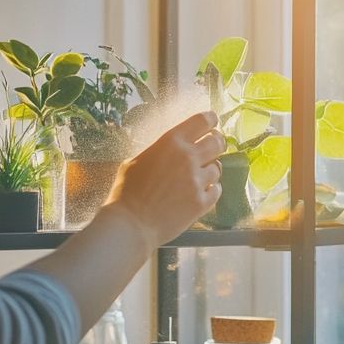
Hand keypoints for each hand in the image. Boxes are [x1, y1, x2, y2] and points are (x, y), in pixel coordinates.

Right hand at [103, 111, 225, 246]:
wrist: (131, 224)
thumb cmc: (126, 192)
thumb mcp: (136, 161)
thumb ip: (158, 152)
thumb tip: (168, 151)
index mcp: (171, 142)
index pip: (201, 121)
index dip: (210, 119)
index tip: (212, 122)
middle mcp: (188, 158)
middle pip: (217, 142)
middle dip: (217, 142)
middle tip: (214, 146)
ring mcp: (197, 181)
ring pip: (217, 168)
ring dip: (210, 170)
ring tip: (199, 176)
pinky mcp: (202, 202)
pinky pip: (217, 190)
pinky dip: (210, 190)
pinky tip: (200, 192)